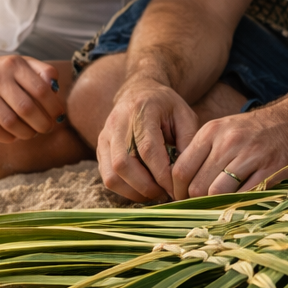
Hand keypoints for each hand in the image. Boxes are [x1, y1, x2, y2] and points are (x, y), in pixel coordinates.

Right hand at [0, 53, 63, 143]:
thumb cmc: (1, 70)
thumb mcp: (21, 63)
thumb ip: (43, 71)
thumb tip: (56, 89)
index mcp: (14, 65)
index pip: (41, 89)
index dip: (54, 107)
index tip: (58, 116)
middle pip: (26, 108)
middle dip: (42, 123)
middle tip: (47, 128)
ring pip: (9, 122)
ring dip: (26, 133)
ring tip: (32, 133)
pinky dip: (7, 137)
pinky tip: (14, 136)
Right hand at [98, 78, 199, 202]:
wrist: (139, 91)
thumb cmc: (166, 106)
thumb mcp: (185, 115)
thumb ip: (187, 141)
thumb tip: (185, 174)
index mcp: (142, 110)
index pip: (147, 149)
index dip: (161, 174)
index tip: (176, 189)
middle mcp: (118, 122)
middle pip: (124, 164)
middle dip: (147, 187)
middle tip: (166, 195)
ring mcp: (105, 136)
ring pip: (111, 175)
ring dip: (134, 192)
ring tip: (156, 194)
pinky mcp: (100, 148)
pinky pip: (107, 177)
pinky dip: (125, 189)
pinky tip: (143, 190)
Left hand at [173, 105, 287, 198]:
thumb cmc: (250, 131)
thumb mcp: (221, 130)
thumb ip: (200, 153)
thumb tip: (177, 185)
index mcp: (211, 131)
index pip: (181, 169)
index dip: (177, 191)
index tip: (181, 199)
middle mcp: (229, 141)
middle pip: (197, 185)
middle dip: (195, 201)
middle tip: (199, 207)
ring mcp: (251, 155)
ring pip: (217, 192)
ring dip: (214, 205)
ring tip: (216, 207)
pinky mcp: (271, 168)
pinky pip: (244, 195)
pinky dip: (237, 205)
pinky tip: (236, 205)